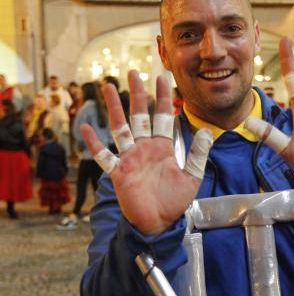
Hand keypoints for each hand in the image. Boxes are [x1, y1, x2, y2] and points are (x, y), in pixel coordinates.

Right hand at [80, 71, 211, 235]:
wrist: (159, 224)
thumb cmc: (174, 202)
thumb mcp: (192, 177)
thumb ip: (197, 155)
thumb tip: (207, 131)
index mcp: (163, 148)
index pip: (163, 116)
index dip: (162, 97)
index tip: (162, 77)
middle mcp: (145, 148)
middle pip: (139, 115)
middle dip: (137, 94)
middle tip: (133, 72)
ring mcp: (130, 158)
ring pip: (120, 127)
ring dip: (113, 108)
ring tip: (107, 86)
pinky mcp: (119, 172)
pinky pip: (104, 156)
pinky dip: (94, 143)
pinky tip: (84, 127)